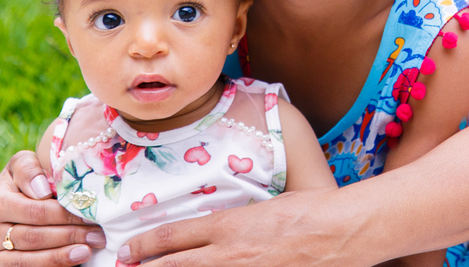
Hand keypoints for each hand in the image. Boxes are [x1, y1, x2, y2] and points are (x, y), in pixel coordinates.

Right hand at [0, 150, 105, 266]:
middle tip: (98, 233)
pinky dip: (52, 265)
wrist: (4, 217)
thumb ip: (30, 169)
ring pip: (29, 257)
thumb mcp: (22, 170)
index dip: (64, 213)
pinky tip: (74, 260)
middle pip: (34, 234)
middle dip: (70, 234)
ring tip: (89, 248)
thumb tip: (42, 189)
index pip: (35, 209)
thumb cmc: (23, 186)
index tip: (89, 212)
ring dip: (63, 254)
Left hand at [122, 188, 366, 266]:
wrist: (340, 230)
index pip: (174, 235)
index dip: (144, 244)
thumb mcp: (266, 207)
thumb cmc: (310, 210)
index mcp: (229, 224)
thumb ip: (237, 221)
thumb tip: (215, 230)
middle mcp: (228, 252)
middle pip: (173, 264)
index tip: (128, 250)